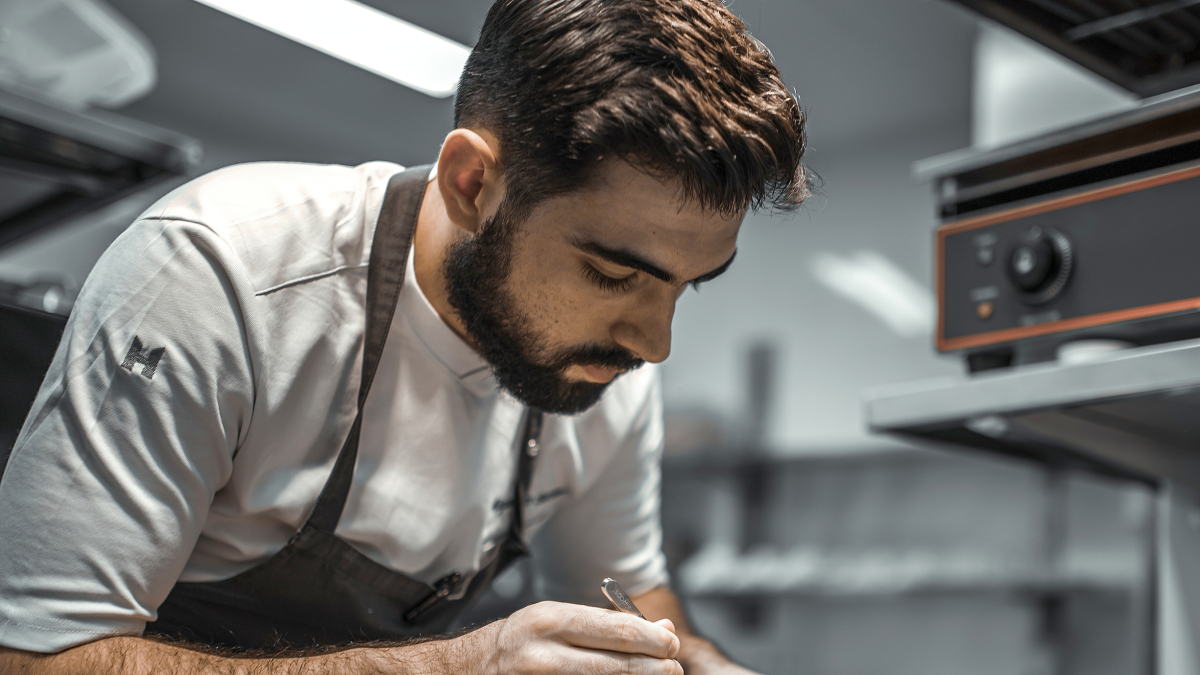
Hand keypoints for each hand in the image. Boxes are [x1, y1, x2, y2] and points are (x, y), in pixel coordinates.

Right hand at [472, 601, 683, 674]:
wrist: (472, 669)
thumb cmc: (522, 642)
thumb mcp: (558, 620)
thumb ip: (608, 625)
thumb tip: (663, 630)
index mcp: (550, 621)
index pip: (617, 631)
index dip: (653, 641)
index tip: (672, 646)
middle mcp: (544, 655)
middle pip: (617, 666)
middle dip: (654, 669)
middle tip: (673, 669)